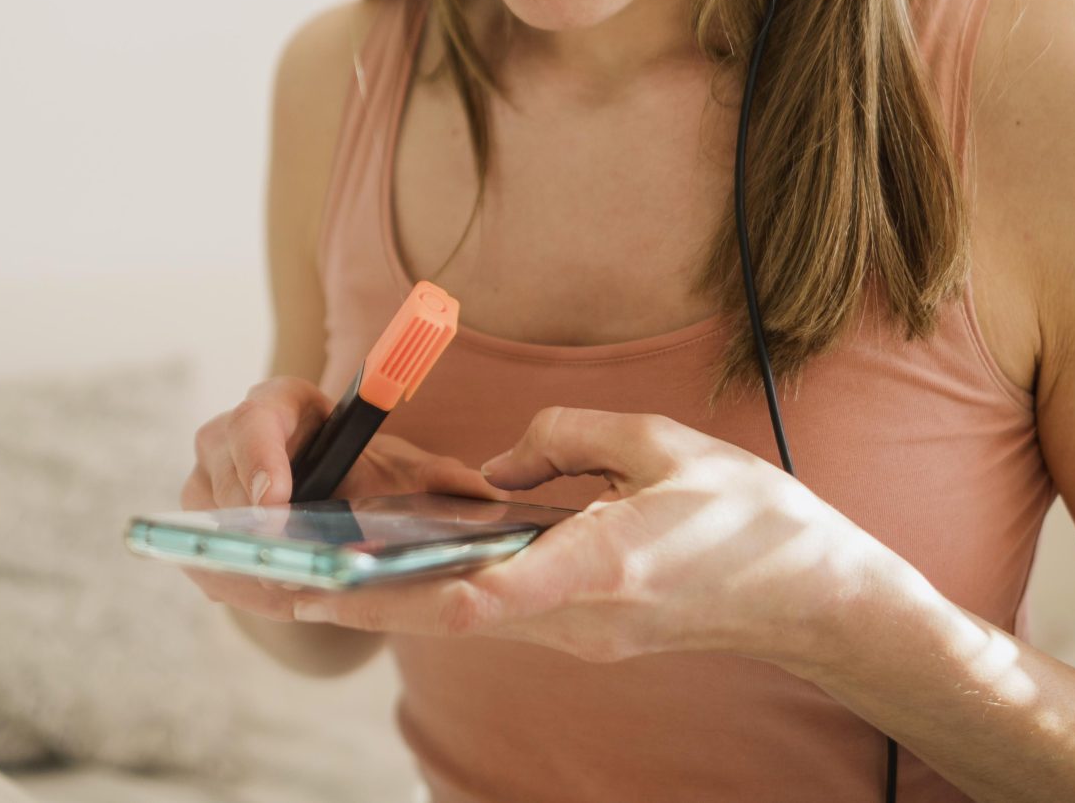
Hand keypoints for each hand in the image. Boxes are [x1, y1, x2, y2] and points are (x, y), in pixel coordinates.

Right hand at [176, 374, 514, 622]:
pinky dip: (231, 577)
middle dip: (246, 514)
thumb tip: (486, 494)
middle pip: (221, 460)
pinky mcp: (201, 525)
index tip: (277, 499)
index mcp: (287, 406)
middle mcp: (236, 434)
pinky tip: (267, 599)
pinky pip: (199, 551)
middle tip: (279, 561)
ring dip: (239, 552)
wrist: (340, 508)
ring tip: (279, 590)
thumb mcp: (406, 478)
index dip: (262, 453)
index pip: (260, 412)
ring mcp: (210, 478)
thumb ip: (443, 481)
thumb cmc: (369, 480)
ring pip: (203, 509)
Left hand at [282, 407, 905, 675]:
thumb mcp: (661, 444)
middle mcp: (579, 618)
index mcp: (600, 568)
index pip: (483, 596)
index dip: (396, 591)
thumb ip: (568, 437)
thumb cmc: (750, 514)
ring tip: (297, 573)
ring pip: (460, 620)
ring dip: (383, 601)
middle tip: (264, 584)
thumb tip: (497, 462)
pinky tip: (386, 567)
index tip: (324, 583)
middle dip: (352, 603)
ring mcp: (580, 637)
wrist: (810, 595)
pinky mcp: (583, 635)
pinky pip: (493, 614)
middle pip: (445, 617)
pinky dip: (433, 592)